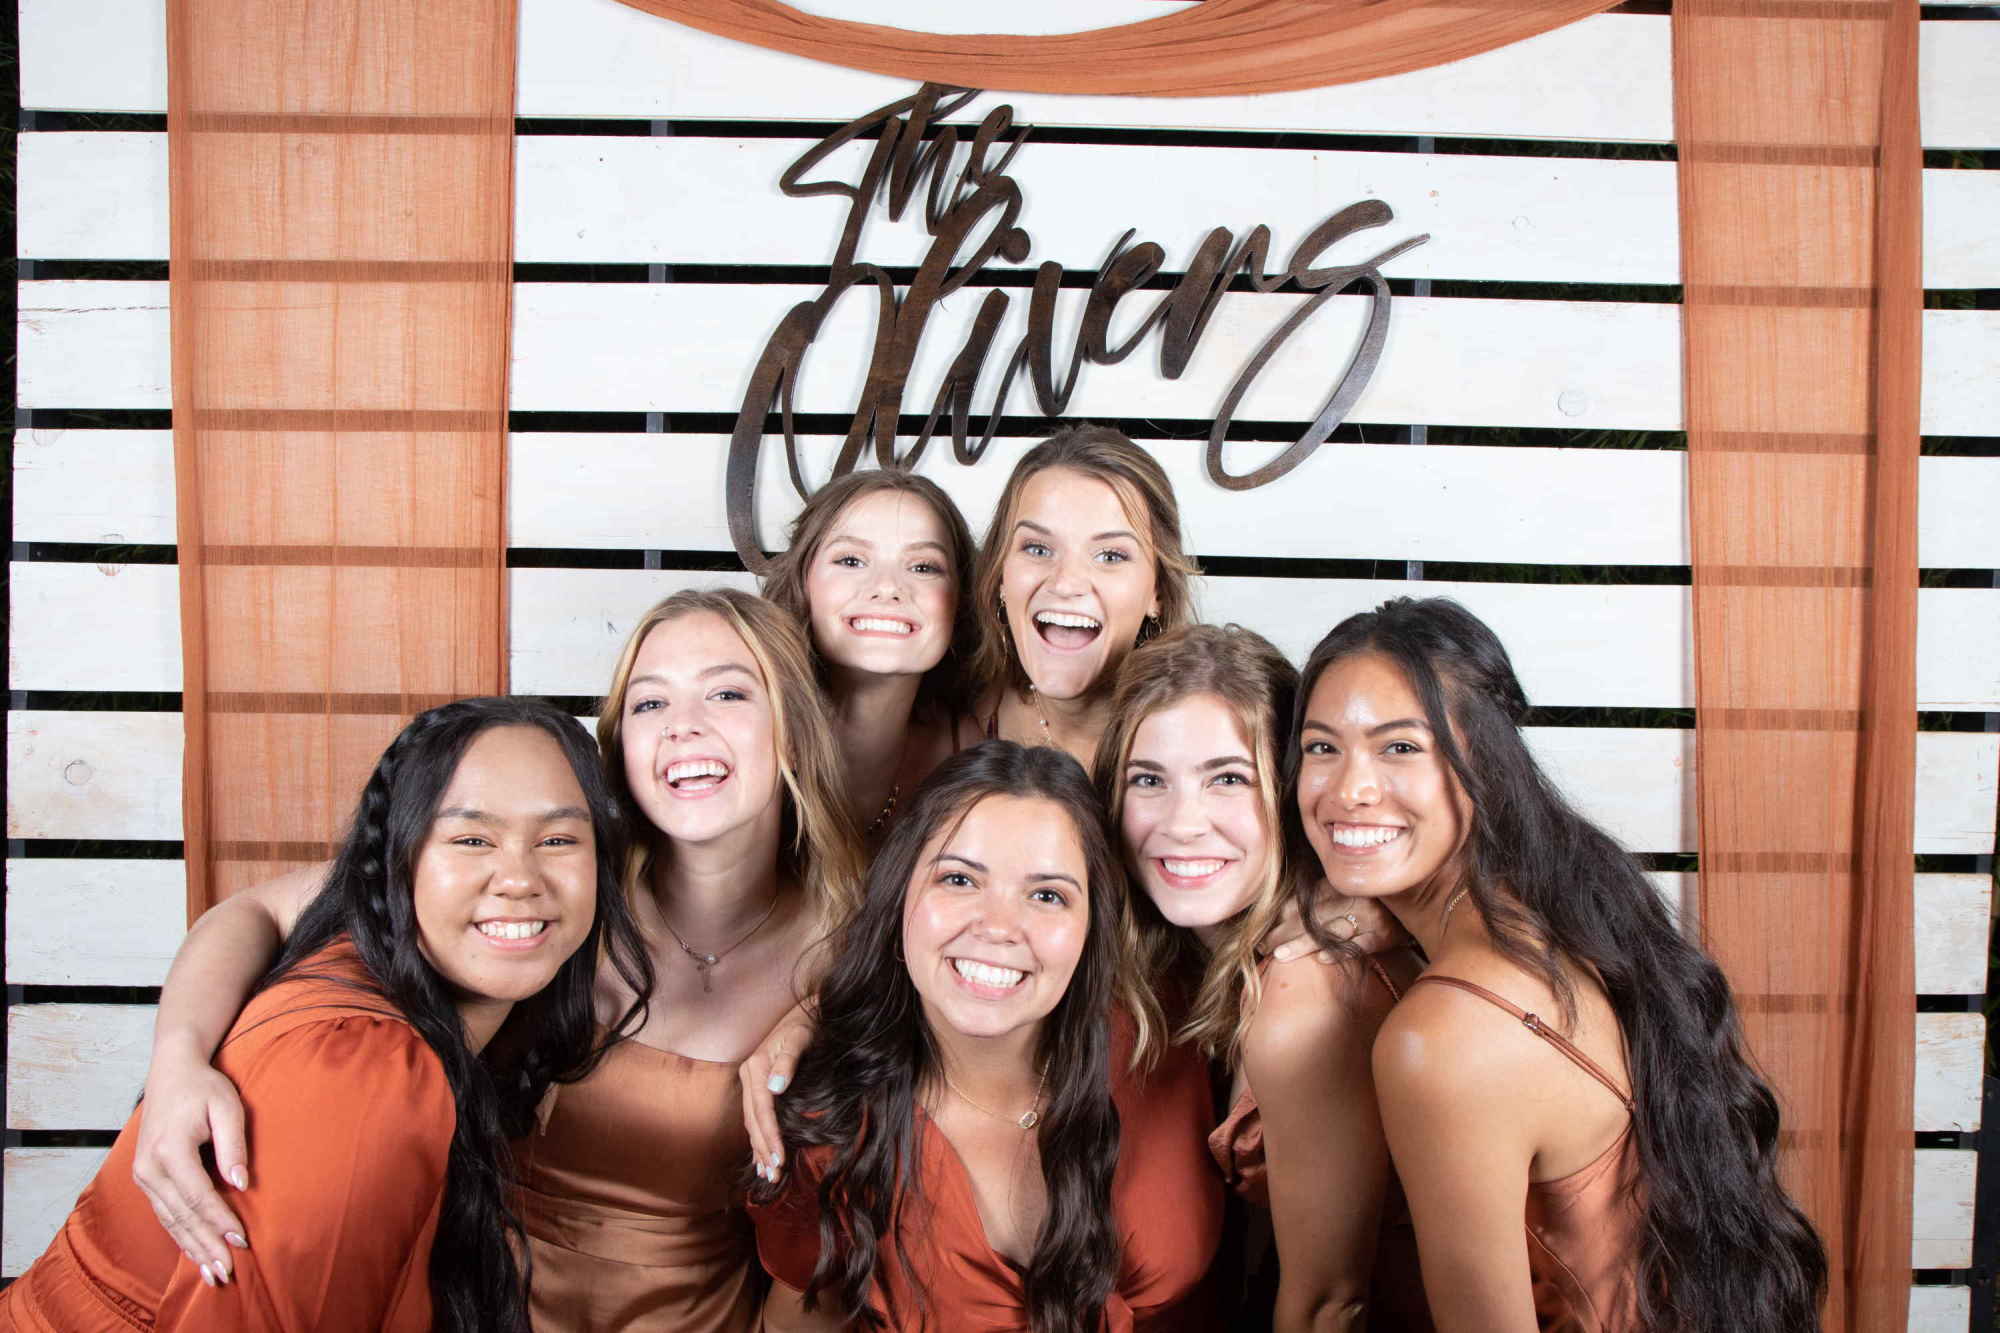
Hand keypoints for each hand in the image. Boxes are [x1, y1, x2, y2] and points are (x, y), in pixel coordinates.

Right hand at [133, 1052, 248, 1285]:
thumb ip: (234, 1145)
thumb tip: (242, 1184)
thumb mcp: (227, 1106)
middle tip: (226, 1272)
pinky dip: (180, 1236)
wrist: (171, 1072)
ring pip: (169, 1220)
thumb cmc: (203, 1088)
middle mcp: (150, 1167)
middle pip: (181, 1215)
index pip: (198, 1195)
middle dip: (205, 1245)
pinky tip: (194, 1253)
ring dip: (191, 1247)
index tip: (241, 1241)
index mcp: (170, 1149)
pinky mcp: (146, 1179)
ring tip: (211, 1273)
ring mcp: (143, 1175)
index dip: (220, 1221)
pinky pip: (164, 1214)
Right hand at [739, 1004, 815, 1183]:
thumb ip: (787, 1062)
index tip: (779, 1158)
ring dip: (758, 1148)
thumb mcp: (800, 1038)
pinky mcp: (757, 1083)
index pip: (762, 1110)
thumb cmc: (807, 1023)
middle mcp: (748, 1075)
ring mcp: (750, 1080)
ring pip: (751, 1121)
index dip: (770, 1135)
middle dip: (762, 1148)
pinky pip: (754, 1116)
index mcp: (755, 1067)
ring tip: (767, 1174)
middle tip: (773, 1175)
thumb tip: (776, 1088)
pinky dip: (758, 1136)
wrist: (807, 1009)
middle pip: (752, 1119)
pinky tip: (760, 1155)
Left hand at [1262, 879, 1407, 961]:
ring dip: (1304, 942)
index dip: (1282, 917)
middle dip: (1285, 933)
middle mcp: (1356, 898)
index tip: (1262, 934)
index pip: (1307, 902)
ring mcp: (1372, 917)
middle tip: (1263, 947)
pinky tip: (1323, 959)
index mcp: (1343, 885)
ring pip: (1332, 930)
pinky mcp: (1387, 936)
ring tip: (1280, 954)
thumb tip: (1280, 914)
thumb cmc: (1375, 903)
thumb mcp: (1346, 893)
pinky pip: (1362, 944)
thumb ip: (1319, 899)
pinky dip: (1342, 951)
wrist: (1421, 904)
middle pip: (1314, 917)